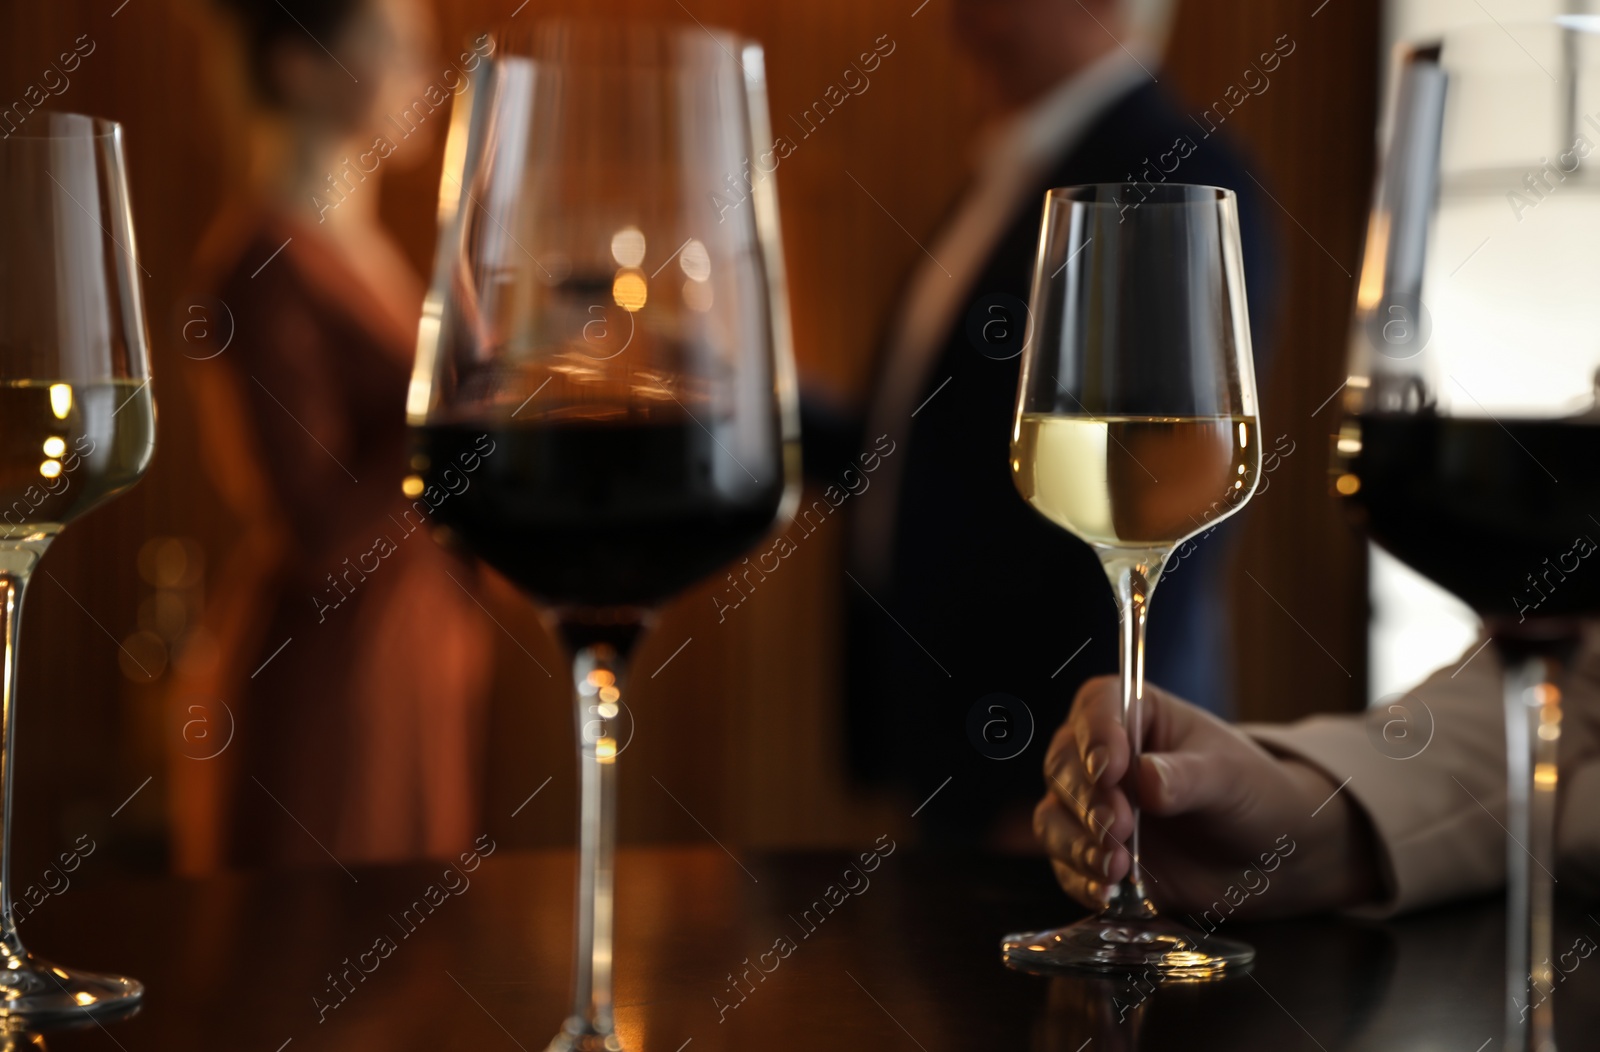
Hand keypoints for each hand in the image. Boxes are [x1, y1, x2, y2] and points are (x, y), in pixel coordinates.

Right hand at [1035, 675, 1380, 918]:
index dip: (1095, 735)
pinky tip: (1108, 892)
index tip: (1111, 768)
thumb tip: (1145, 779)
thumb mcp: (1230, 778)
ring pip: (1053, 817)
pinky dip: (1081, 879)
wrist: (1265, 857)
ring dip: (1078, 843)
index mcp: (1135, 714)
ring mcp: (1090, 806)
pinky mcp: (1090, 853)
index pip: (1097, 706)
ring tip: (1117, 868)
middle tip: (1119, 826)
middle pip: (1063, 764)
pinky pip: (1066, 864)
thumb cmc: (1250, 795)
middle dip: (1086, 799)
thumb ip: (1188, 776)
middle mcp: (1100, 755)